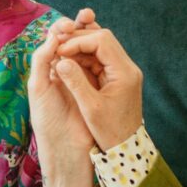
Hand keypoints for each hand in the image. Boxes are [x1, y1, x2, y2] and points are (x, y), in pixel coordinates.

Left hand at [28, 16, 97, 174]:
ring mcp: (83, 78)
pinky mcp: (98, 87)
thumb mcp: (39, 88)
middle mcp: (66, 71)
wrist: (68, 149)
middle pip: (73, 41)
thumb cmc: (49, 120)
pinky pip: (99, 64)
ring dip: (90, 35)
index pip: (56, 41)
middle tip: (85, 15)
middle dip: (79, 26)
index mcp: (49, 70)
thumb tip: (54, 34)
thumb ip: (42, 60)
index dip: (62, 29)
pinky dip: (100, 52)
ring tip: (91, 25)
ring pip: (88, 50)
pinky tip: (101, 44)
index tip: (68, 23)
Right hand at [52, 17, 144, 149]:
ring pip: (101, 47)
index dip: (78, 41)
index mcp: (124, 72)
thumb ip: (75, 82)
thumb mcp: (90, 108)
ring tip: (61, 54)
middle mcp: (128, 67)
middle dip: (78, 39)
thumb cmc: (109, 131)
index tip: (60, 50)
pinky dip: (84, 58)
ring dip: (80, 48)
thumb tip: (60, 61)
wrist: (126, 147)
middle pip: (103, 39)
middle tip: (58, 47)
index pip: (102, 40)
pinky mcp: (119, 77)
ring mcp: (124, 71)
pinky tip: (69, 63)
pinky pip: (100, 59)